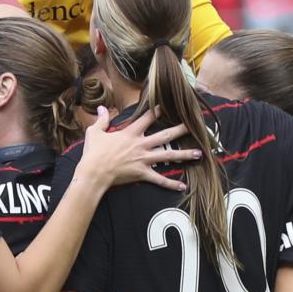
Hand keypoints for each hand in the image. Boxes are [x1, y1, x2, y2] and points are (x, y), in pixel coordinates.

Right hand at [74, 106, 199, 192]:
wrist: (94, 172)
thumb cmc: (93, 153)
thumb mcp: (95, 132)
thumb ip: (101, 120)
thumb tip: (100, 108)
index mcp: (130, 133)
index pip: (147, 118)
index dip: (157, 110)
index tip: (166, 105)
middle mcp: (141, 144)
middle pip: (165, 135)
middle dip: (180, 130)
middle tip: (193, 126)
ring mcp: (143, 159)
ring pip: (168, 155)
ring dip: (184, 154)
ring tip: (199, 153)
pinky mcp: (142, 173)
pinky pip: (160, 179)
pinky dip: (171, 184)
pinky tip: (183, 186)